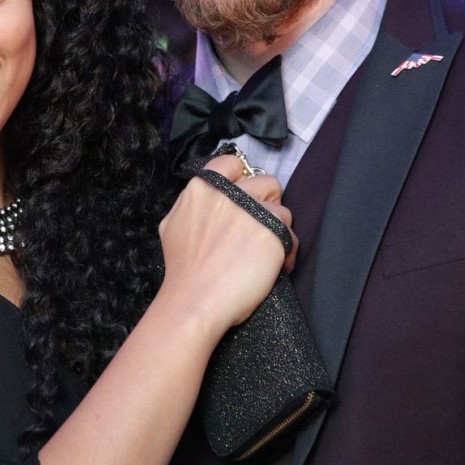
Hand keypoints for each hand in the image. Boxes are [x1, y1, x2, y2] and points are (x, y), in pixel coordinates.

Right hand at [158, 155, 294, 341]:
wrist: (194, 301)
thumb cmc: (182, 270)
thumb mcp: (172, 224)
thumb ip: (191, 203)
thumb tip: (204, 196)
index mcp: (203, 187)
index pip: (233, 163)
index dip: (241, 180)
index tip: (243, 197)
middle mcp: (229, 194)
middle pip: (266, 183)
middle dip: (266, 203)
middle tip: (257, 226)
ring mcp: (253, 213)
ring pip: (283, 210)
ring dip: (278, 229)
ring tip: (265, 250)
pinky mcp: (273, 235)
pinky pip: (292, 236)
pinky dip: (287, 252)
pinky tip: (273, 266)